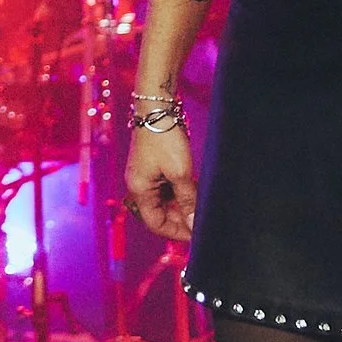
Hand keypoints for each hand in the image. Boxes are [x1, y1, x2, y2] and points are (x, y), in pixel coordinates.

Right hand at [125, 123, 196, 244]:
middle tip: (201, 220)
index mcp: (139, 190)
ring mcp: (146, 175)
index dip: (176, 231)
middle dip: (180, 218)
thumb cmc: (164, 138)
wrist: (157, 107)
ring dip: (182, 205)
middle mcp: (139, 185)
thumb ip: (187, 200)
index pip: (155, 223)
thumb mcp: (180, 172)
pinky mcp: (154, 166)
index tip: (196, 234)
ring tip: (200, 205)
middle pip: (159, 213)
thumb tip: (194, 223)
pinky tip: (194, 190)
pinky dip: (180, 192)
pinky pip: (166, 187)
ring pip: (165, 200)